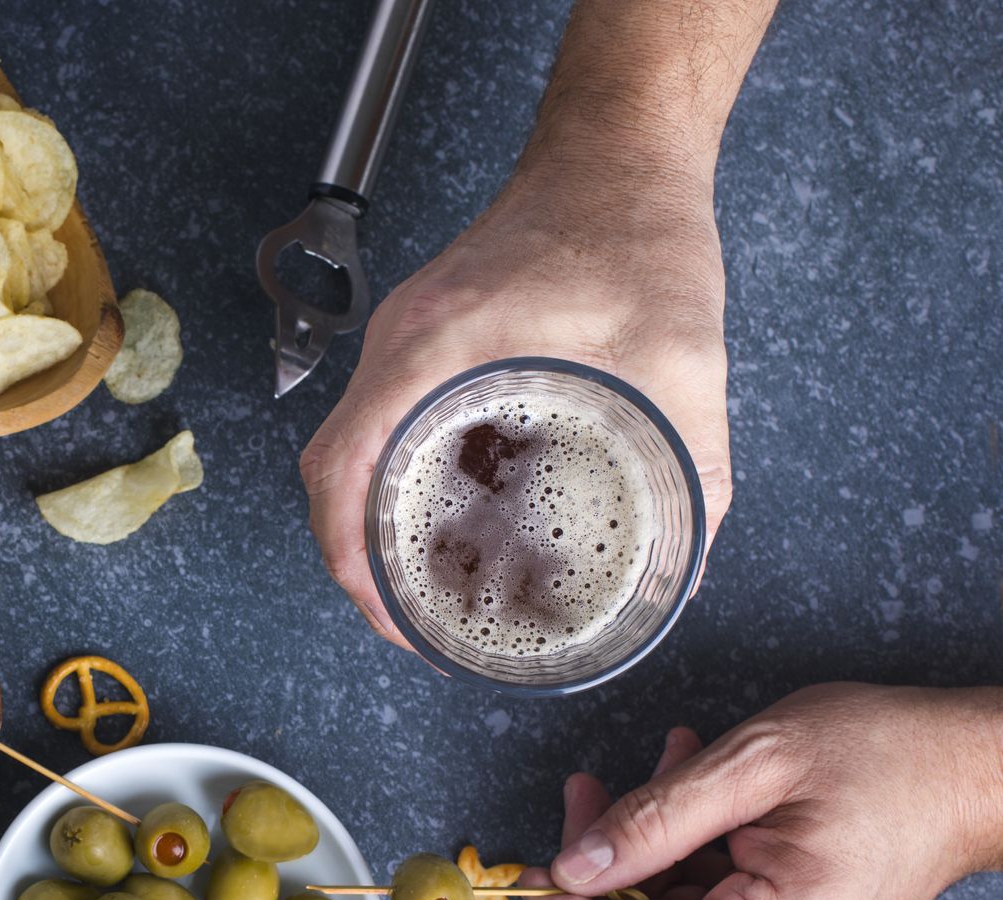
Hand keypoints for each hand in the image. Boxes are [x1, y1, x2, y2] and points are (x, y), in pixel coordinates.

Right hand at [300, 165, 731, 644]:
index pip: (341, 468)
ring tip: (424, 582)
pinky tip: (448, 516)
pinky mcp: (424, 342)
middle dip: (356, 560)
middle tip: (409, 618)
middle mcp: (400, 344)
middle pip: (331, 474)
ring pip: (350, 453)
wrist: (618, 153)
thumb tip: (691, 555)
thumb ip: (695, 460)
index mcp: (435, 348)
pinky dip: (395, 483)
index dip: (349, 559)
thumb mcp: (681, 356)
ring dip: (372, 523)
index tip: (388, 616)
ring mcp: (404, 341)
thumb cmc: (630, 227)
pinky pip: (381, 426)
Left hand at [530, 686, 1002, 899]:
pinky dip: (685, 856)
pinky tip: (695, 798)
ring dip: (646, 849)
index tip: (541, 867)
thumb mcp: (755, 761)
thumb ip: (654, 818)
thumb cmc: (890, 754)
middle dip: (605, 867)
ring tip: (666, 768)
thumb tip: (572, 866)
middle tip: (590, 791)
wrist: (975, 771)